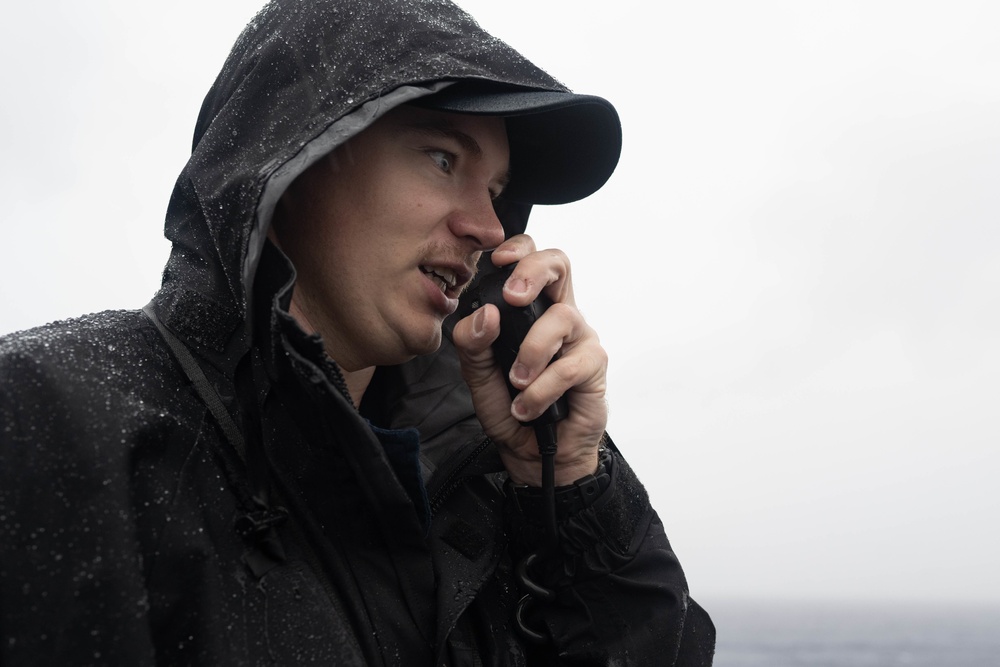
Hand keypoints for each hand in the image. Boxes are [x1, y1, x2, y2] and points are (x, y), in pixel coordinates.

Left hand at [451, 234, 607, 485]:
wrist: (534, 454)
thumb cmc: (509, 407)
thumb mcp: (478, 375)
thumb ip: (472, 344)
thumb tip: (486, 315)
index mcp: (529, 309)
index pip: (531, 260)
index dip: (520, 249)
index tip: (497, 260)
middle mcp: (558, 314)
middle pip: (561, 264)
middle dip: (534, 271)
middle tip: (513, 297)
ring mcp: (579, 338)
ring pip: (562, 318)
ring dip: (532, 352)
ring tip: (516, 383)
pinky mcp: (594, 366)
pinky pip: (569, 366)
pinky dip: (542, 390)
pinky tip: (528, 407)